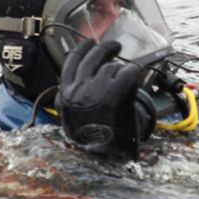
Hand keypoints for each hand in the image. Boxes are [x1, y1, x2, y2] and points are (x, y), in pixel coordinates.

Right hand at [56, 40, 144, 160]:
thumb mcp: (67, 120)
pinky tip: (137, 73)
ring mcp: (97, 90)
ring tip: (126, 75)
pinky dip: (134, 70)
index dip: (83, 48)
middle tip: (115, 46)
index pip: (72, 61)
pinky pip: (128, 71)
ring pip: (111, 67)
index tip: (90, 43)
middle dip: (105, 48)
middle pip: (93, 57)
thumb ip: (64, 103)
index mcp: (67, 94)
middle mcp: (79, 89)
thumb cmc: (89, 140)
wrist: (104, 156)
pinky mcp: (116, 92)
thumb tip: (62, 91)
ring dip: (120, 69)